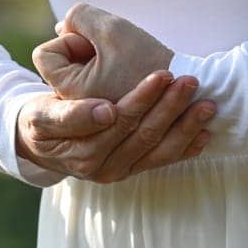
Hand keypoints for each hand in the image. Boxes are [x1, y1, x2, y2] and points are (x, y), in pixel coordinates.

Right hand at [16, 68, 215, 183]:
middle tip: (188, 78)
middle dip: (168, 104)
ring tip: (206, 102)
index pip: (115, 119)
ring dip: (184, 125)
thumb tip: (106, 112)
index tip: (162, 77)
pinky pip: (163, 161)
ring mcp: (117, 170)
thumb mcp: (41, 113)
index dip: (141, 98)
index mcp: (78, 147)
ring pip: (157, 147)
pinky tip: (204, 131)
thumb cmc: (41, 118)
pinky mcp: (131, 170)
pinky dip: (186, 146)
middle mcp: (99, 166)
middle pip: (140, 132)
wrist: (41, 144)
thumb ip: (68, 113)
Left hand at [34, 3, 174, 102]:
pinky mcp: (110, 115)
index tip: (100, 46)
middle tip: (113, 53)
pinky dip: (108, 71)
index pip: (46, 55)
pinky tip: (128, 71)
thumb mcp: (112, 28)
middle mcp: (78, 112)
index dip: (70, 40)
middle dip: (84, 49)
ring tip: (123, 62)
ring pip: (79, 72)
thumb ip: (78, 17)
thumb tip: (62, 28)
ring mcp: (94, 116)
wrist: (193, 91)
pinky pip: (95, 84)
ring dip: (97, 59)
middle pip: (61, 63)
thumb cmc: (151, 61)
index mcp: (73, 95)